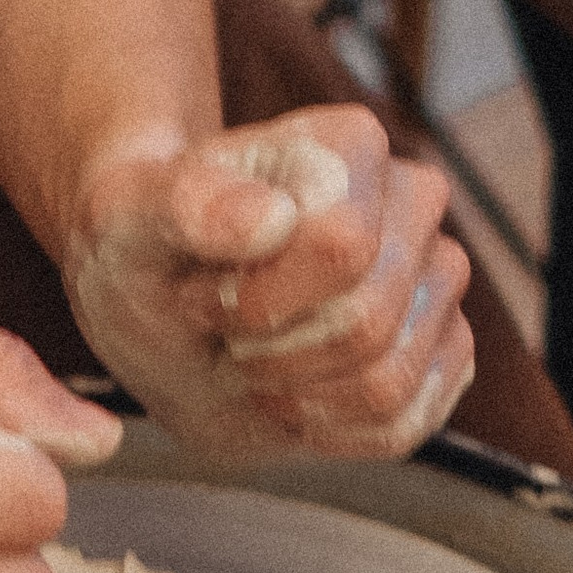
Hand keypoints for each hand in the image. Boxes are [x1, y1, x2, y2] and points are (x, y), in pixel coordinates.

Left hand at [64, 105, 473, 463]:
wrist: (163, 306)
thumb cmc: (146, 246)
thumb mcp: (128, 217)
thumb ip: (188, 205)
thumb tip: (270, 219)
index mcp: (350, 143)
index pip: (343, 246)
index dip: (260, 299)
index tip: (204, 293)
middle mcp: (413, 200)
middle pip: (368, 322)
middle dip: (274, 352)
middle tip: (225, 332)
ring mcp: (436, 278)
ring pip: (389, 382)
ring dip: (298, 394)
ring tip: (255, 358)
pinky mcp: (444, 352)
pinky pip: (404, 423)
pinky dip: (330, 429)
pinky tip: (291, 392)